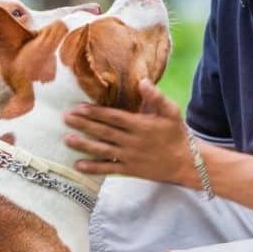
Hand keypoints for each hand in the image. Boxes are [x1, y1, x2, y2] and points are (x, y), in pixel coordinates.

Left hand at [63, 79, 196, 185]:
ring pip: (103, 150)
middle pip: (104, 132)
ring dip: (84, 145)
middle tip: (65, 118)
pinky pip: (109, 169)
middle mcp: (132, 141)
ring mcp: (130, 157)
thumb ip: (156, 97)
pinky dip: (94, 168)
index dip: (95, 112)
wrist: (187, 162)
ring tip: (67, 139)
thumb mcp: (171, 111)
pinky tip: (78, 165)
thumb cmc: (177, 134)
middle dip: (83, 124)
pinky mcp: (130, 170)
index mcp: (140, 124)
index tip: (79, 107)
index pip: (113, 117)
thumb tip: (142, 80)